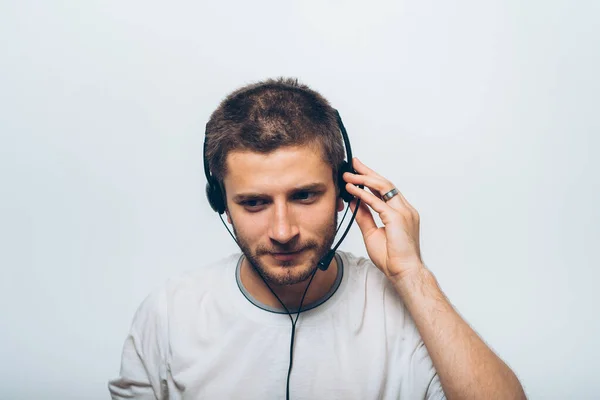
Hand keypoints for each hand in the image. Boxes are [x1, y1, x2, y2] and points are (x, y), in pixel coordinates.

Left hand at [344, 158, 423, 283]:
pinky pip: (377, 202)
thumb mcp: (372, 232)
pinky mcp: (397, 218)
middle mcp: (405, 209)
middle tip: (353, 164)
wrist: (403, 272)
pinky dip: (363, 194)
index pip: (386, 190)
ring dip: (364, 179)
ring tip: (348, 176)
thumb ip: (364, 216)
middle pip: (385, 183)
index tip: (359, 171)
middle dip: (368, 172)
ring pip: (383, 187)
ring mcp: (403, 212)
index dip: (372, 178)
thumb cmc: (392, 257)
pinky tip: (352, 190)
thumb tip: (354, 202)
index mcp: (402, 212)